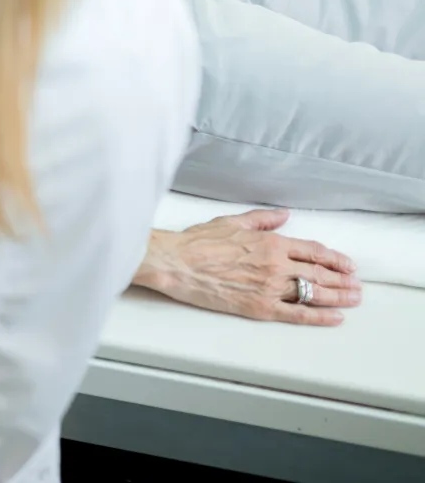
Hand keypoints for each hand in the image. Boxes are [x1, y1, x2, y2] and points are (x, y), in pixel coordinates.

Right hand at [132, 208, 360, 325]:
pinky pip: (297, 314)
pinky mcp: (260, 308)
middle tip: (356, 285)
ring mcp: (270, 288)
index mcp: (270, 242)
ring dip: (338, 297)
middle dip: (342, 280)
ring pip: (314, 293)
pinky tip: (334, 318)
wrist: (176, 264)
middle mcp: (276, 265)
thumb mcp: (231, 222)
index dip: (334, 258)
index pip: (313, 251)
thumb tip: (283, 215)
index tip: (346, 264)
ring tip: (353, 299)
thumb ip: (261, 219)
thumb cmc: (198, 242)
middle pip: (319, 273)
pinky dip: (319, 317)